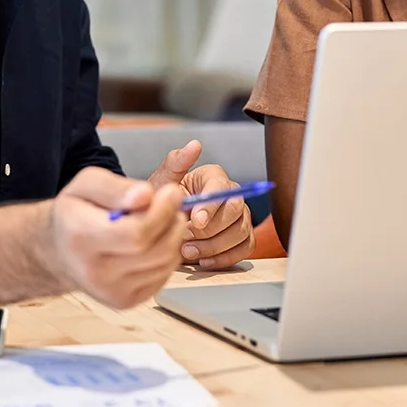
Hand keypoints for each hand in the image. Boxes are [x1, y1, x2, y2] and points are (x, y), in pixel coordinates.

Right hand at [41, 168, 185, 308]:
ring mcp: (110, 291)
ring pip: (165, 262)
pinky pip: (163, 275)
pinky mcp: (125, 301)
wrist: (59, 251)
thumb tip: (145, 195)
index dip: (162, 211)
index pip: (136, 234)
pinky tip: (152, 241)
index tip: (172, 191)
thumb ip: (116, 187)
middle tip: (172, 202)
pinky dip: (166, 254)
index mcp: (80, 237)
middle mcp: (94, 271)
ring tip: (160, 219)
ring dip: (173, 236)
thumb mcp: (86, 184)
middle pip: (157, 250)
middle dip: (172, 221)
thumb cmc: (74, 213)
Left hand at [149, 140, 255, 269]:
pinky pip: (244, 249)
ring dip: (214, 247)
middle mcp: (232, 194)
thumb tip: (194, 145)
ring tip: (189, 252)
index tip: (194, 221)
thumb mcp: (163, 181)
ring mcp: (240, 216)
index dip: (210, 205)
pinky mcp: (242, 237)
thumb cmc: (164, 201)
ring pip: (241, 232)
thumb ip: (176, 163)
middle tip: (186, 240)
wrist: (162, 224)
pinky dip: (224, 258)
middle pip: (235, 210)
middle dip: (211, 229)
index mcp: (213, 176)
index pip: (221, 187)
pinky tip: (203, 261)